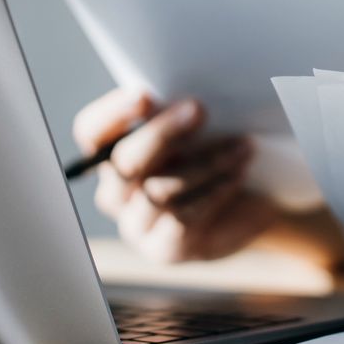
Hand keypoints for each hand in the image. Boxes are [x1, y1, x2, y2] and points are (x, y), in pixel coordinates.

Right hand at [73, 88, 278, 262]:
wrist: (251, 206)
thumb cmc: (219, 154)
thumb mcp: (199, 130)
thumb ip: (180, 113)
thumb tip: (186, 98)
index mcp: (112, 154)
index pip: (92, 132)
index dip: (113, 113)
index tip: (145, 94)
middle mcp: (115, 192)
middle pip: (123, 162)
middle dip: (162, 133)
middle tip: (199, 109)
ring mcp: (136, 225)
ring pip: (159, 191)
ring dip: (205, 162)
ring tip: (242, 144)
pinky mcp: (163, 249)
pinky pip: (183, 218)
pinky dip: (214, 191)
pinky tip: (238, 173)